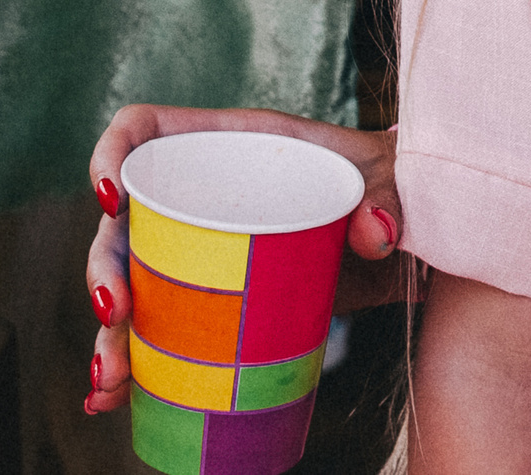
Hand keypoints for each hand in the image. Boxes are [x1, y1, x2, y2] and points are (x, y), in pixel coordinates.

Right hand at [83, 106, 404, 417]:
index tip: (112, 199)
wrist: (427, 241)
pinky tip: (114, 399)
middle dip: (104, 270)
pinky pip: (161, 331)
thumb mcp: (399, 178)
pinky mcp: (221, 303)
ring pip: (135, 287)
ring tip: (111, 380)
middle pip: (126, 224)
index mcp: (238, 144)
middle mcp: (210, 196)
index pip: (146, 131)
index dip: (112, 155)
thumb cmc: (404, 184)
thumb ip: (391, 194)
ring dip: (111, 335)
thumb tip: (374, 234)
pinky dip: (135, 366)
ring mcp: (209, 253)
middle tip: (116, 313)